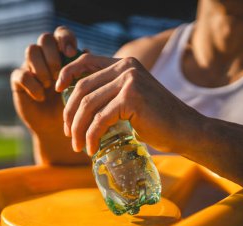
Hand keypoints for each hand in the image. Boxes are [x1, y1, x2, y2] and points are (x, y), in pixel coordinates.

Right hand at [10, 26, 77, 135]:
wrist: (56, 126)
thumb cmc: (71, 104)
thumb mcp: (81, 87)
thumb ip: (83, 69)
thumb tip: (86, 50)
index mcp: (61, 53)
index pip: (61, 33)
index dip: (65, 38)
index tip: (71, 53)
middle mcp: (44, 56)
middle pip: (45, 38)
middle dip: (53, 55)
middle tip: (59, 75)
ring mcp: (30, 67)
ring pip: (31, 50)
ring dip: (43, 68)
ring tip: (50, 85)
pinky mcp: (18, 81)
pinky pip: (21, 74)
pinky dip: (33, 85)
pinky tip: (41, 97)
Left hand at [56, 54, 199, 155]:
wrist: (185, 130)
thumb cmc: (157, 120)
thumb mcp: (131, 99)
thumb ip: (111, 94)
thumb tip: (81, 105)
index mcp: (124, 64)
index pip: (86, 60)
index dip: (67, 73)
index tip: (56, 90)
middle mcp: (126, 67)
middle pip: (83, 88)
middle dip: (70, 113)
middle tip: (68, 134)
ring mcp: (129, 80)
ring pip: (88, 105)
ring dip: (77, 129)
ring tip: (77, 146)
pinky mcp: (132, 97)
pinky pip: (100, 119)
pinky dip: (91, 136)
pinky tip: (91, 149)